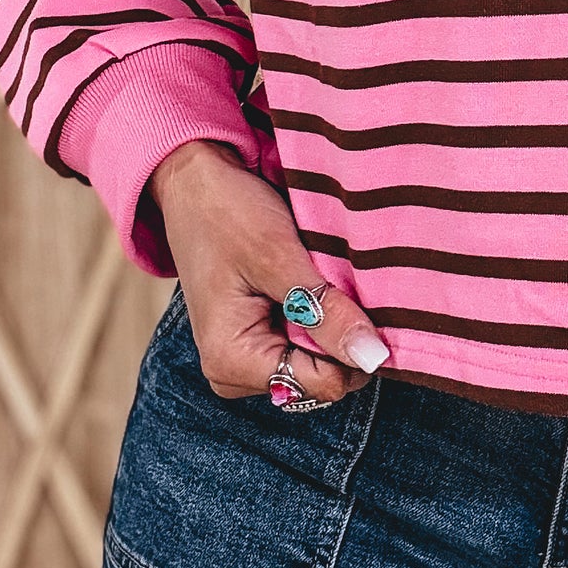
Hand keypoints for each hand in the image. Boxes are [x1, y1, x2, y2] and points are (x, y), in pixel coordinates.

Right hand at [150, 139, 389, 404]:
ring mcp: (248, 359)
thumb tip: (373, 357)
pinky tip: (314, 283)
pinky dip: (324, 316)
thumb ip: (326, 313)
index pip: (323, 383)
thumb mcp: (279, 257)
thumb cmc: (227, 213)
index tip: (354, 298)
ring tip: (319, 278)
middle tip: (334, 281)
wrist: (194, 184)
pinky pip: (311, 343)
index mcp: (232, 362)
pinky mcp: (260, 341)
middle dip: (342, 334)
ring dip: (334, 322)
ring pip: (323, 361)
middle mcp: (236, 373)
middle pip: (325, 377)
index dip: (351, 346)